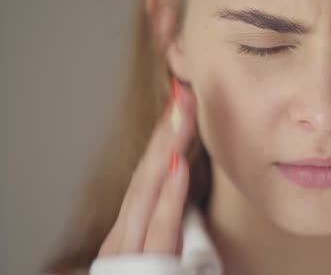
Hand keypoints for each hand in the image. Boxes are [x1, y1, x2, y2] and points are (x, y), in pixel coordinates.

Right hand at [98, 77, 195, 255]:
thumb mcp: (158, 246)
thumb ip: (165, 213)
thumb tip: (178, 171)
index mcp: (134, 226)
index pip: (151, 172)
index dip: (166, 135)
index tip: (183, 102)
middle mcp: (126, 232)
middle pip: (148, 172)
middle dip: (167, 130)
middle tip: (184, 93)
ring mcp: (131, 249)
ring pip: (148, 190)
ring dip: (167, 149)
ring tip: (183, 114)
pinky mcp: (147, 268)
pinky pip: (158, 228)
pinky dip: (169, 196)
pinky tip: (179, 166)